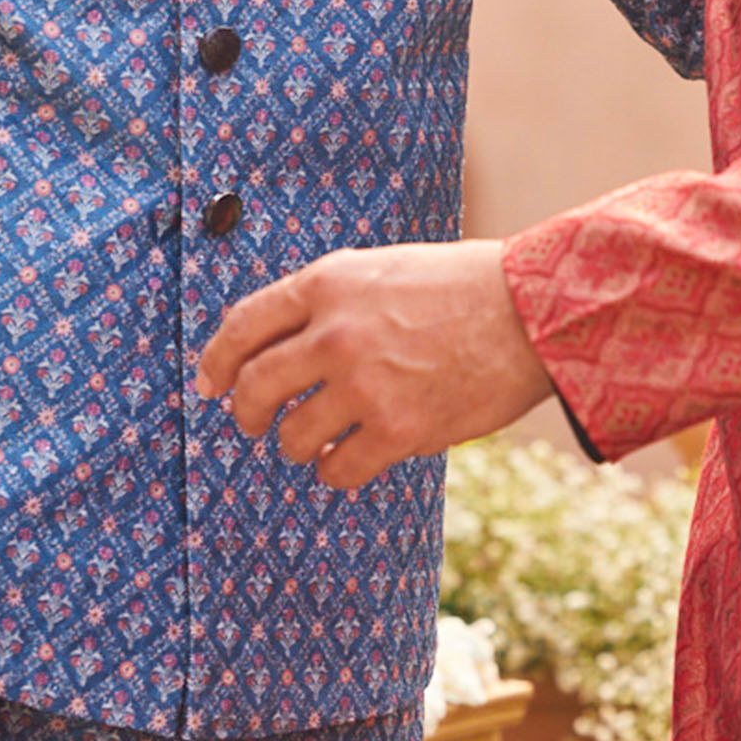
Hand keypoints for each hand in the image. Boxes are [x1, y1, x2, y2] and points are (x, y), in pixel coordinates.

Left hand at [194, 239, 552, 491]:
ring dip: (297, 446)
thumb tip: (282, 345)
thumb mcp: (382, 269)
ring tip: (319, 441)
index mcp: (329, 283)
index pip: (243, 325)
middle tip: (253, 424)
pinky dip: (336, 471)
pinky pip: (339, 470)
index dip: (217, 361)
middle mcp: (336, 333)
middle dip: (245, 413)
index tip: (210, 383)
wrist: (530, 311)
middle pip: (255, 387)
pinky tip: (349, 460)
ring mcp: (365, 384)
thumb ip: (330, 301)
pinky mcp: (398, 430)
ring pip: (293, 437)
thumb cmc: (463, 286)